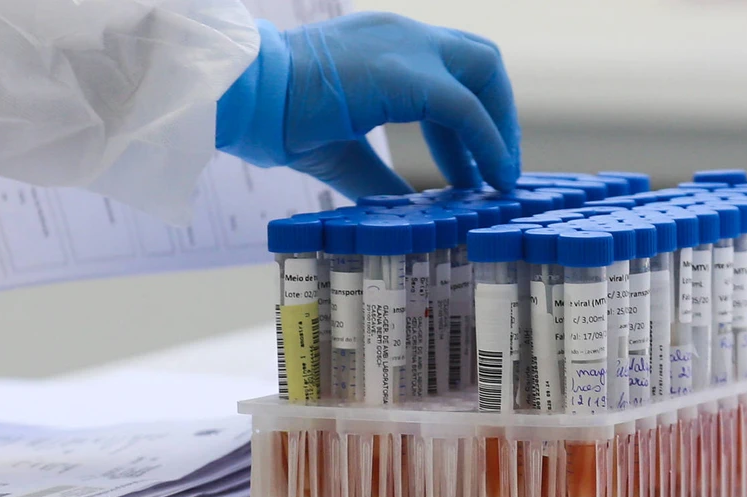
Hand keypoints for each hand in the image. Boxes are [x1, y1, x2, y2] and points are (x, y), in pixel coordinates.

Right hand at [216, 12, 520, 198]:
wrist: (246, 95)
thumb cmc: (277, 120)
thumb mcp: (342, 154)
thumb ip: (380, 179)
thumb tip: (409, 211)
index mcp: (384, 46)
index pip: (448, 69)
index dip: (468, 120)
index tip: (470, 165)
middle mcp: (402, 36)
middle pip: (479, 60)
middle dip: (497, 114)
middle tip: (495, 168)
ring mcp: (407, 47)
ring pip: (484, 72)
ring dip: (499, 127)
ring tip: (499, 179)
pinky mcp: (407, 73)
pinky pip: (466, 108)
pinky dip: (487, 142)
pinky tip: (489, 177)